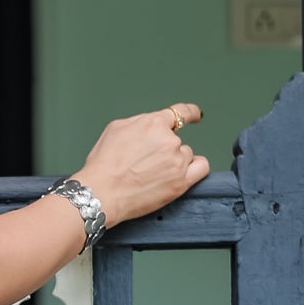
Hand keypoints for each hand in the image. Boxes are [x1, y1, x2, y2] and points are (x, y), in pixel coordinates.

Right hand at [74, 103, 208, 229]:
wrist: (102, 192)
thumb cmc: (103, 165)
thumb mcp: (114, 130)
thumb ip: (138, 123)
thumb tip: (148, 127)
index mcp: (153, 124)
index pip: (180, 112)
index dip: (190, 113)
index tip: (195, 115)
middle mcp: (168, 140)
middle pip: (176, 141)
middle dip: (163, 150)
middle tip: (145, 164)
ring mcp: (177, 161)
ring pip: (186, 155)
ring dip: (175, 162)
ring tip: (154, 175)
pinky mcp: (181, 182)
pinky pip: (201, 168)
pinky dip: (194, 169)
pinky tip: (181, 174)